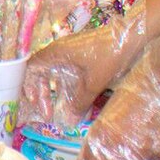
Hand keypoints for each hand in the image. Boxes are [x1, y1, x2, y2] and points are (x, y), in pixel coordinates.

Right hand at [18, 0, 148, 131]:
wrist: (130, 38)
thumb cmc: (108, 56)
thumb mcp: (93, 83)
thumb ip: (79, 102)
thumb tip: (69, 122)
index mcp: (57, 52)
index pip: (31, 68)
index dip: (29, 86)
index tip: (36, 103)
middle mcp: (60, 51)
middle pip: (41, 73)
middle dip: (43, 94)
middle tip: (49, 113)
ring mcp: (72, 53)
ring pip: (57, 75)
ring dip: (57, 93)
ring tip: (64, 112)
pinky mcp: (83, 56)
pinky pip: (69, 74)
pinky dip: (70, 89)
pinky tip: (79, 103)